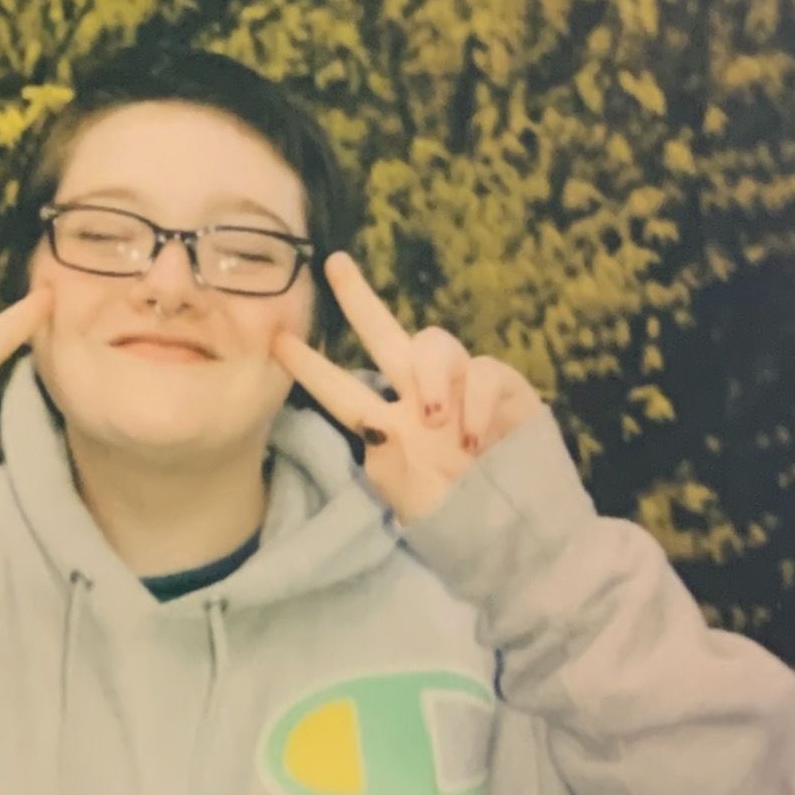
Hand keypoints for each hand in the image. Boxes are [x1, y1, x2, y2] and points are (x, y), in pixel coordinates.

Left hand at [272, 252, 543, 523]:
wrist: (517, 531)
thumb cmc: (459, 521)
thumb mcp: (413, 506)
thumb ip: (388, 468)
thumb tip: (375, 426)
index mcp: (387, 425)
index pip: (341, 390)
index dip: (311, 368)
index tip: (277, 341)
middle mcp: (420, 398)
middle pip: (386, 335)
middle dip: (359, 298)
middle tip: (335, 264)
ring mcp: (462, 390)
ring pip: (436, 344)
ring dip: (431, 375)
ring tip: (433, 418)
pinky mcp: (506, 390)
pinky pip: (485, 372)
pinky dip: (476, 401)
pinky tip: (474, 437)